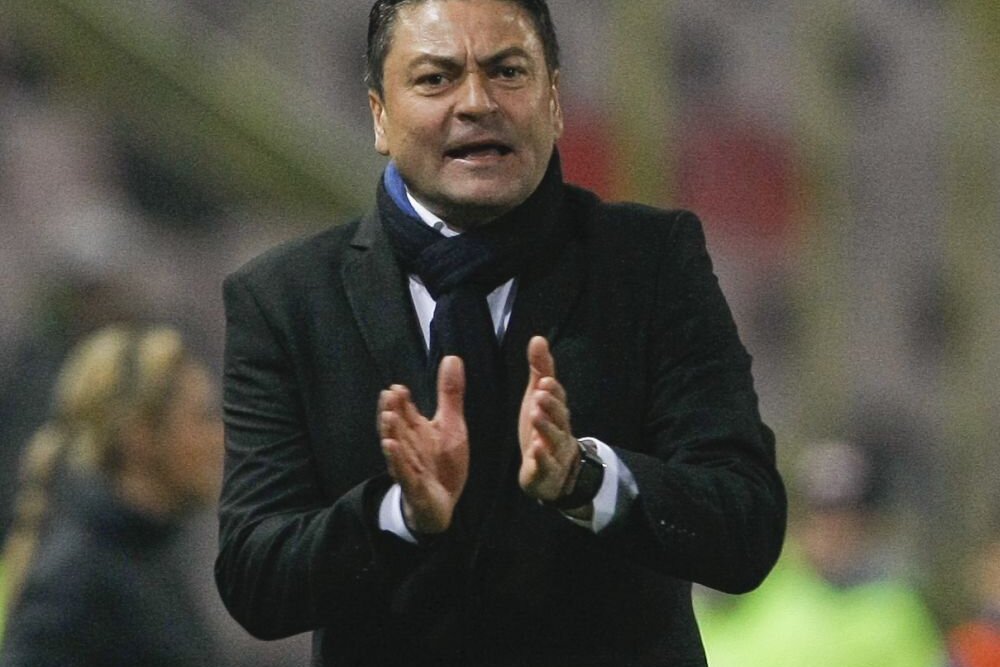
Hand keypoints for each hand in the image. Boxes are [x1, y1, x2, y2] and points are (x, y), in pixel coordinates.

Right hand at [379, 356, 468, 534]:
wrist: (442, 504)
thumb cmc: (442, 462)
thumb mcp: (451, 425)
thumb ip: (449, 394)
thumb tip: (452, 357)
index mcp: (416, 430)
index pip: (405, 412)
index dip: (401, 401)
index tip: (397, 387)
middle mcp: (409, 446)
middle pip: (397, 427)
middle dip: (392, 412)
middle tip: (388, 395)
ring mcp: (409, 467)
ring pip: (397, 449)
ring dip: (392, 434)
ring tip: (387, 418)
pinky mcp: (415, 486)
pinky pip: (405, 474)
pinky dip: (398, 461)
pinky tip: (393, 448)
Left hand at [518, 336, 581, 504]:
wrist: (552, 475)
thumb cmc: (544, 430)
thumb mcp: (538, 399)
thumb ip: (540, 371)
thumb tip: (537, 338)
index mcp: (558, 414)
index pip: (558, 400)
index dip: (553, 391)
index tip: (545, 380)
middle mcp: (560, 432)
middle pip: (559, 418)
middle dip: (551, 405)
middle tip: (540, 394)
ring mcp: (555, 453)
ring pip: (553, 439)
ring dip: (545, 426)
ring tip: (535, 415)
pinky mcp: (546, 472)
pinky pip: (546, 465)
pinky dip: (542, 457)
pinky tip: (536, 449)